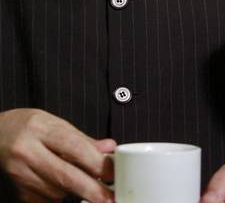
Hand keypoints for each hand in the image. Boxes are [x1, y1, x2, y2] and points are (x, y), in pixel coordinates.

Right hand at [0, 108, 115, 202]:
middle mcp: (28, 152)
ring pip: (58, 191)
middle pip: (65, 175)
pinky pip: (47, 200)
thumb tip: (109, 149)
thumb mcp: (55, 124)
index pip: (73, 146)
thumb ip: (82, 139)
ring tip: (81, 178)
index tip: (112, 173)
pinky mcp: (19, 193)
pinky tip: (59, 182)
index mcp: (40, 129)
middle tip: (110, 198)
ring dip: (75, 189)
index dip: (95, 162)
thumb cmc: (29, 127)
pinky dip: (59, 194)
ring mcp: (20, 175)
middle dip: (91, 189)